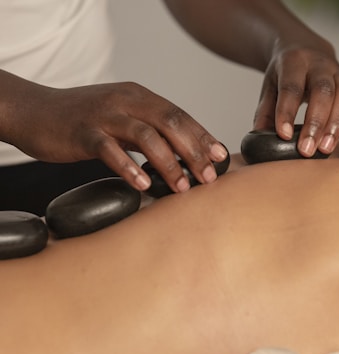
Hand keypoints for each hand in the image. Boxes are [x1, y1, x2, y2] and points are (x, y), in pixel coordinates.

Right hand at [6, 79, 227, 191]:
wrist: (34, 111)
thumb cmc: (84, 121)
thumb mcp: (122, 120)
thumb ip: (150, 133)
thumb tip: (183, 157)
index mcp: (139, 97)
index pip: (180, 115)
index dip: (202, 136)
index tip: (220, 157)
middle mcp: (126, 101)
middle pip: (171, 123)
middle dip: (194, 152)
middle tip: (208, 178)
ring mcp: (104, 115)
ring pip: (146, 136)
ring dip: (169, 164)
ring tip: (182, 187)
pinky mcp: (83, 132)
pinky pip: (110, 150)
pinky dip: (129, 167)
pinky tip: (143, 185)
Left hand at [253, 41, 338, 156]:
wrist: (305, 49)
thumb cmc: (285, 75)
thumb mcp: (269, 86)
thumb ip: (265, 111)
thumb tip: (259, 138)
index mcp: (294, 62)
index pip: (291, 87)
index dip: (287, 112)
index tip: (284, 135)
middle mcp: (320, 65)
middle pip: (322, 91)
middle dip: (315, 122)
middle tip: (306, 150)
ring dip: (337, 124)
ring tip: (326, 149)